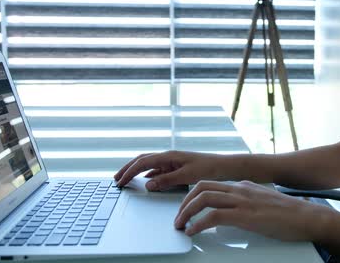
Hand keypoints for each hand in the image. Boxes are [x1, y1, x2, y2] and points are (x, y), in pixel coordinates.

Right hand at [114, 151, 234, 190]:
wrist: (224, 166)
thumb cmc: (208, 168)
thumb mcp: (187, 176)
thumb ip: (167, 180)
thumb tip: (147, 184)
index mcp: (169, 156)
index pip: (142, 162)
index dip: (128, 172)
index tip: (119, 181)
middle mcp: (168, 156)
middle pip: (141, 160)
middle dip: (127, 169)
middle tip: (115, 179)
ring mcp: (171, 161)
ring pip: (148, 165)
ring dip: (136, 171)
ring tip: (125, 180)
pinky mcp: (176, 167)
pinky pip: (158, 170)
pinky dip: (148, 175)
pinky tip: (145, 182)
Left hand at [174, 180, 339, 241]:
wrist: (308, 217)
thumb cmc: (290, 214)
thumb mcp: (264, 200)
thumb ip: (249, 198)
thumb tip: (236, 204)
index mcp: (243, 186)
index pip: (210, 184)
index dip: (193, 196)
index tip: (185, 208)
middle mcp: (240, 189)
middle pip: (202, 188)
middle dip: (184, 202)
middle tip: (179, 218)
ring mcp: (243, 201)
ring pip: (203, 198)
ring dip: (186, 212)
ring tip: (181, 226)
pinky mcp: (246, 215)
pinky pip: (214, 216)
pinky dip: (199, 223)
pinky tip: (194, 232)